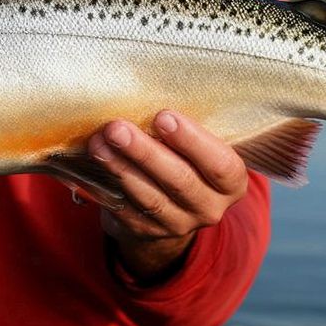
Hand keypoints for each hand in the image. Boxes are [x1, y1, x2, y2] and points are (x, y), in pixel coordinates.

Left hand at [88, 110, 248, 280]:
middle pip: (179, 180)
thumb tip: (148, 94)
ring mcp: (178, 224)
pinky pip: (126, 210)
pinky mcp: (147, 232)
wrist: (169, 205)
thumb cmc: (184, 159)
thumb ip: (183, 130)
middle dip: (145, 152)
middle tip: (117, 128)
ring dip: (120, 168)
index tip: (162, 116)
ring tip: (98, 143)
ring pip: (149, 197)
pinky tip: (94, 165)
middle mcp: (209, 207)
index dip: (192, 141)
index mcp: (231, 183)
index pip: (220, 164)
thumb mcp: (196, 146)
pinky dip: (108, 187)